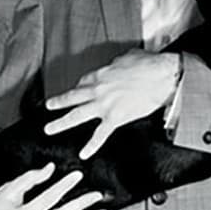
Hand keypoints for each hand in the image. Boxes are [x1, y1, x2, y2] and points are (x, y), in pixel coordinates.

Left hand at [44, 49, 179, 158]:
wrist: (161, 76)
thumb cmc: (148, 64)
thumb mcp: (128, 56)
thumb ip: (117, 63)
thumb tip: (117, 65)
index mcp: (101, 73)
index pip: (84, 82)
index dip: (79, 87)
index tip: (76, 91)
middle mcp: (98, 89)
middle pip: (73, 97)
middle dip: (58, 102)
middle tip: (49, 106)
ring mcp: (104, 104)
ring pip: (77, 115)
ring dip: (61, 122)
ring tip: (50, 129)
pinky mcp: (115, 117)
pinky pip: (100, 134)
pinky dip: (91, 145)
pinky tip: (83, 153)